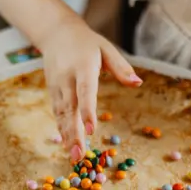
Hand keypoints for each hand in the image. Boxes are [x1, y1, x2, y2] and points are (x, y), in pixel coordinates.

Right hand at [42, 23, 141, 160]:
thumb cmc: (87, 42)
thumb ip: (121, 68)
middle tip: (80, 155)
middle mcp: (67, 78)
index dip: (87, 111)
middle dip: (75, 133)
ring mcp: (57, 86)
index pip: (85, 91)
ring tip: (74, 156)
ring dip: (67, 136)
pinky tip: (67, 145)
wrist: (56, 33)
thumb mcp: (106, 49)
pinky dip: (61, 130)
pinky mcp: (52, 92)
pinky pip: (57, 114)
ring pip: (62, 115)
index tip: (92, 130)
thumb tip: (138, 83)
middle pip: (71, 109)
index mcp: (83, 67)